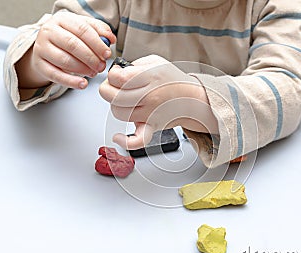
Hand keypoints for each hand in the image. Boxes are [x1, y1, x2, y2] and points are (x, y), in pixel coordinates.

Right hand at [16, 11, 115, 88]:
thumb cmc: (69, 38)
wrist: (47, 48)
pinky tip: (82, 84)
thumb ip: (99, 31)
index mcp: (62, 19)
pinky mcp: (39, 64)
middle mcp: (49, 31)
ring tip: (93, 73)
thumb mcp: (83, 30)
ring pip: (64, 60)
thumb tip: (110, 39)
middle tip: (101, 66)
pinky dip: (71, 81)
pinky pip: (55, 75)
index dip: (97, 43)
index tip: (107, 54)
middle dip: (91, 58)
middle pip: (72, 44)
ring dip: (83, 69)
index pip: (82, 29)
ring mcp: (41, 48)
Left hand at [99, 55, 217, 149]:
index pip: (117, 78)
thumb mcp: (155, 62)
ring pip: (119, 114)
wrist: (192, 98)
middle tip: (113, 87)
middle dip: (108, 90)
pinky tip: (118, 137)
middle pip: (114, 97)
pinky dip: (126, 142)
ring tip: (123, 102)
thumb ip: (134, 65)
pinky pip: (137, 140)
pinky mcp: (152, 127)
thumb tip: (116, 72)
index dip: (112, 75)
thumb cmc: (173, 80)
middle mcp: (150, 96)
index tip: (116, 74)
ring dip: (116, 107)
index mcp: (150, 77)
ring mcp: (150, 114)